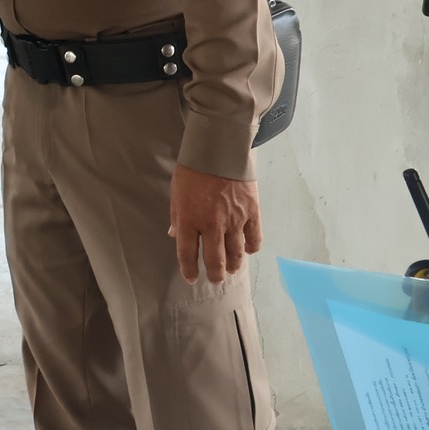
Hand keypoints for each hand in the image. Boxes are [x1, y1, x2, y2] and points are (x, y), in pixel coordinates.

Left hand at [169, 165, 262, 284]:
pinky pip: (254, 239)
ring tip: (231, 269)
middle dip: (215, 274)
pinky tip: (247, 250)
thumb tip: (174, 235)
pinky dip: (251, 248)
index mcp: (188, 219)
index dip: (189, 269)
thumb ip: (176, 216)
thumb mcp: (176, 192)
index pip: (187, 253)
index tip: (192, 278)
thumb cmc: (192, 170)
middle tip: (216, 279)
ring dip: (233, 265)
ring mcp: (233, 220)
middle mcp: (211, 225)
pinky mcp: (251, 213)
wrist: (219, 150)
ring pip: (236, 254)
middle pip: (214, 260)